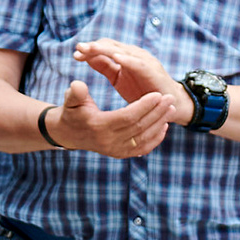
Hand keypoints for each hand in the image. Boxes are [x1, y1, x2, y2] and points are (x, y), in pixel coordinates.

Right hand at [41, 68, 178, 158]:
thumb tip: (77, 85)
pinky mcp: (120, 154)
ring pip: (144, 138)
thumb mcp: (70, 100)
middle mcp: (108, 142)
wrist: (68, 133)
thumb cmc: (72, 111)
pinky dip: (155, 139)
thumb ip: (76, 93)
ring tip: (171, 109)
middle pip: (139, 127)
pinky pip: (142, 149)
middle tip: (170, 98)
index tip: (157, 94)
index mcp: (98, 126)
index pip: (127, 117)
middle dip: (157, 112)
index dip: (144, 106)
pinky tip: (163, 126)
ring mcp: (115, 150)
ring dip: (160, 124)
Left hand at [74, 37, 189, 123]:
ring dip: (106, 49)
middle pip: (111, 46)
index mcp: (124, 56)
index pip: (104, 47)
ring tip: (92, 48)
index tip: (75, 55)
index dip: (90, 49)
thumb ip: (104, 66)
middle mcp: (133, 55)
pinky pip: (139, 64)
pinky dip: (128, 60)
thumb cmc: (142, 90)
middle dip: (94, 46)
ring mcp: (144, 61)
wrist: (167, 104)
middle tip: (79, 47)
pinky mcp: (153, 71)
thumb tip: (86, 56)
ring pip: (122, 51)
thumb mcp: (118, 78)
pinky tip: (116, 58)